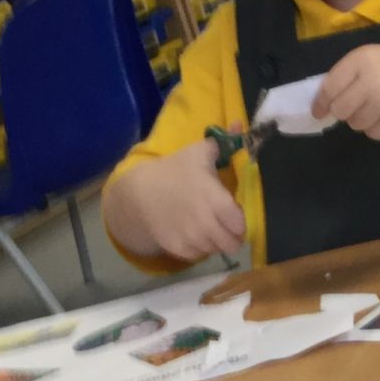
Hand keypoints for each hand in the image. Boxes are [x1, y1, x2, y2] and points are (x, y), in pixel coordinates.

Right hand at [113, 126, 245, 260]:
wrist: (138, 193)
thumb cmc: (174, 170)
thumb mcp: (198, 152)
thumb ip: (223, 142)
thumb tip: (240, 125)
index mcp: (216, 201)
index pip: (240, 224)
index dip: (239, 220)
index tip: (232, 213)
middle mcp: (206, 224)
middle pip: (232, 243)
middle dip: (231, 235)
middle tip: (224, 224)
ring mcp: (192, 239)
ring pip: (216, 250)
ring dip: (215, 241)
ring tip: (206, 226)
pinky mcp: (179, 250)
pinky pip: (199, 255)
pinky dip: (199, 248)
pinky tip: (192, 232)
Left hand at [312, 44, 379, 139]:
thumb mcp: (372, 58)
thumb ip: (347, 75)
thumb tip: (322, 102)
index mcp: (364, 61)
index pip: (330, 88)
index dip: (321, 102)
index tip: (318, 111)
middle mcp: (372, 82)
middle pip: (340, 110)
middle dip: (343, 110)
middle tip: (355, 106)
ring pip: (355, 124)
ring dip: (361, 119)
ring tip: (379, 106)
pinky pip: (372, 134)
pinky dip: (377, 127)